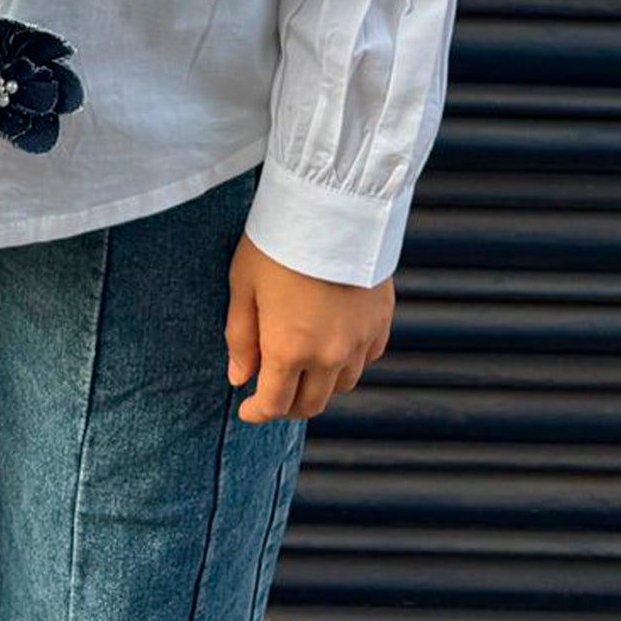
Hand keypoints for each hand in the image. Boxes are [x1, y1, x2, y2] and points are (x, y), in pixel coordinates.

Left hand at [225, 232, 393, 424]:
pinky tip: (333, 345)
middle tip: (271, 392)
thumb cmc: (278, 242)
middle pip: (311, 404)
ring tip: (301, 368)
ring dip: (319, 386)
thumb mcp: (243, 286)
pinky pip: (366, 358)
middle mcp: (329, 355)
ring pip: (342, 385)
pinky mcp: (381, 321)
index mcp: (288, 350)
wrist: (330, 207)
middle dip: (287, 406)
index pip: (274, 404)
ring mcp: (359, 340)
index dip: (257, 413)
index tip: (247, 409)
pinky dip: (348, 362)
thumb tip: (239, 377)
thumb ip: (240, 338)